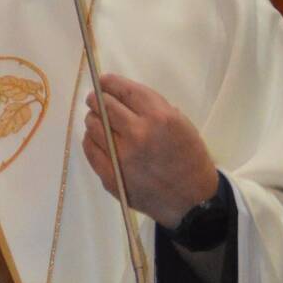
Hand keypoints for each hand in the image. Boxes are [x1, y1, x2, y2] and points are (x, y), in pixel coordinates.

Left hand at [82, 73, 218, 227]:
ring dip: (93, 119)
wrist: (192, 200)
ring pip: (93, 126)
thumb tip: (121, 96)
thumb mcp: (181, 123)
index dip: (110, 83)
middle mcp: (138, 134)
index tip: (103, 82)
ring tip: (97, 119)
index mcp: (160, 117)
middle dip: (97, 99)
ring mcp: (122, 156)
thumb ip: (153, 108)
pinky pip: (90, 149)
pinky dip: (91, 140)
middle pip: (105, 106)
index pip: (125, 91)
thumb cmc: (189, 158)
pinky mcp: (111, 175)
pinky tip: (97, 138)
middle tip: (95, 100)